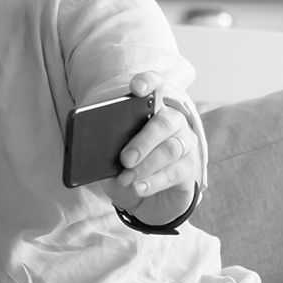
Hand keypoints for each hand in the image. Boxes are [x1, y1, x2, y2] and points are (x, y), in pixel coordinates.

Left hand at [106, 72, 201, 212]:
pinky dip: (154, 181)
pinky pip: (175, 172)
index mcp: (151, 108)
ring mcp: (185, 144)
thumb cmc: (126, 168)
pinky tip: (139, 188)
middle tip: (125, 159)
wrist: (143, 200)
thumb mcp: (110, 157)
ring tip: (126, 179)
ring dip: (146, 165)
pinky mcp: (189, 169)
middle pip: (165, 122)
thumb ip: (104, 146)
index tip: (136, 88)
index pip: (156, 86)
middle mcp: (173, 121)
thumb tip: (93, 147)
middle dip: (143, 141)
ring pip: (171, 149)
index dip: (149, 82)